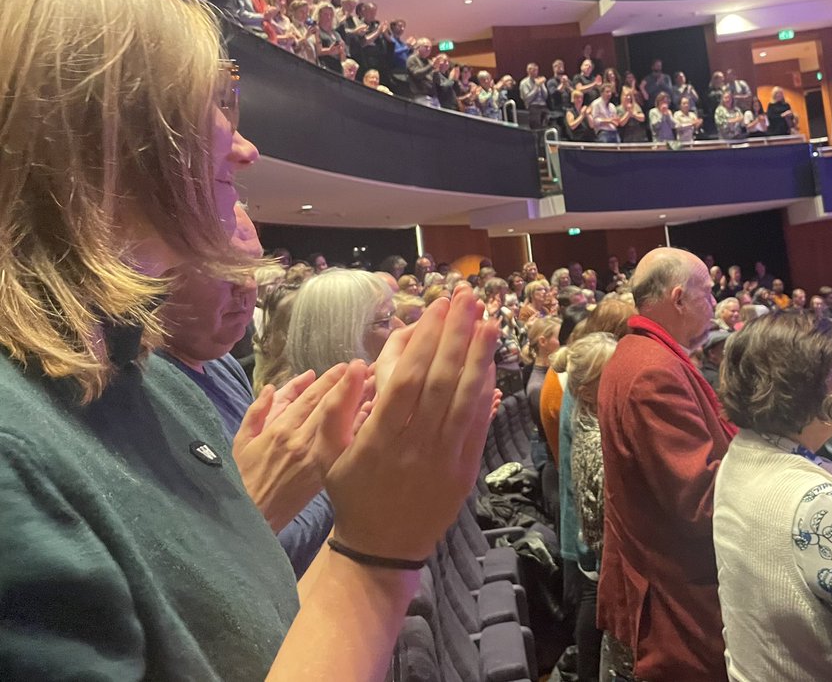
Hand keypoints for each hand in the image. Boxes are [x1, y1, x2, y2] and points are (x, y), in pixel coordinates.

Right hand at [233, 364, 365, 531]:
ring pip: (342, 423)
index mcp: (280, 430)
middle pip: (330, 406)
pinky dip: (358, 427)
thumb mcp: (243, 439)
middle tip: (368, 367)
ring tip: (377, 382)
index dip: (329, 380)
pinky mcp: (325, 472)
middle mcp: (301, 441)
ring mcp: (316, 457)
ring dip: (360, 401)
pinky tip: (372, 413)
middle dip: (350, 384)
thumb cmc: (245, 475)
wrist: (254, 514)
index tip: (346, 366)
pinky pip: (344, 445)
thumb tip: (276, 386)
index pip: (309, 398)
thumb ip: (259, 410)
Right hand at [323, 286, 499, 560]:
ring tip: (488, 320)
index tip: (437, 307)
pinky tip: (490, 364)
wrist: (382, 548)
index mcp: (379, 439)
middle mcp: (415, 445)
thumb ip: (336, 409)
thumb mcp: (326, 454)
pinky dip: (486, 392)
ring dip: (479, 355)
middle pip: (441, 380)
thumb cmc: (352, 494)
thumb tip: (355, 364)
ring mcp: (444, 458)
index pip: (407, 378)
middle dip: (456, 334)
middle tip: (468, 298)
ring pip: (465, 398)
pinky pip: (478, 424)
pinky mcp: (465, 470)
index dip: (425, 339)